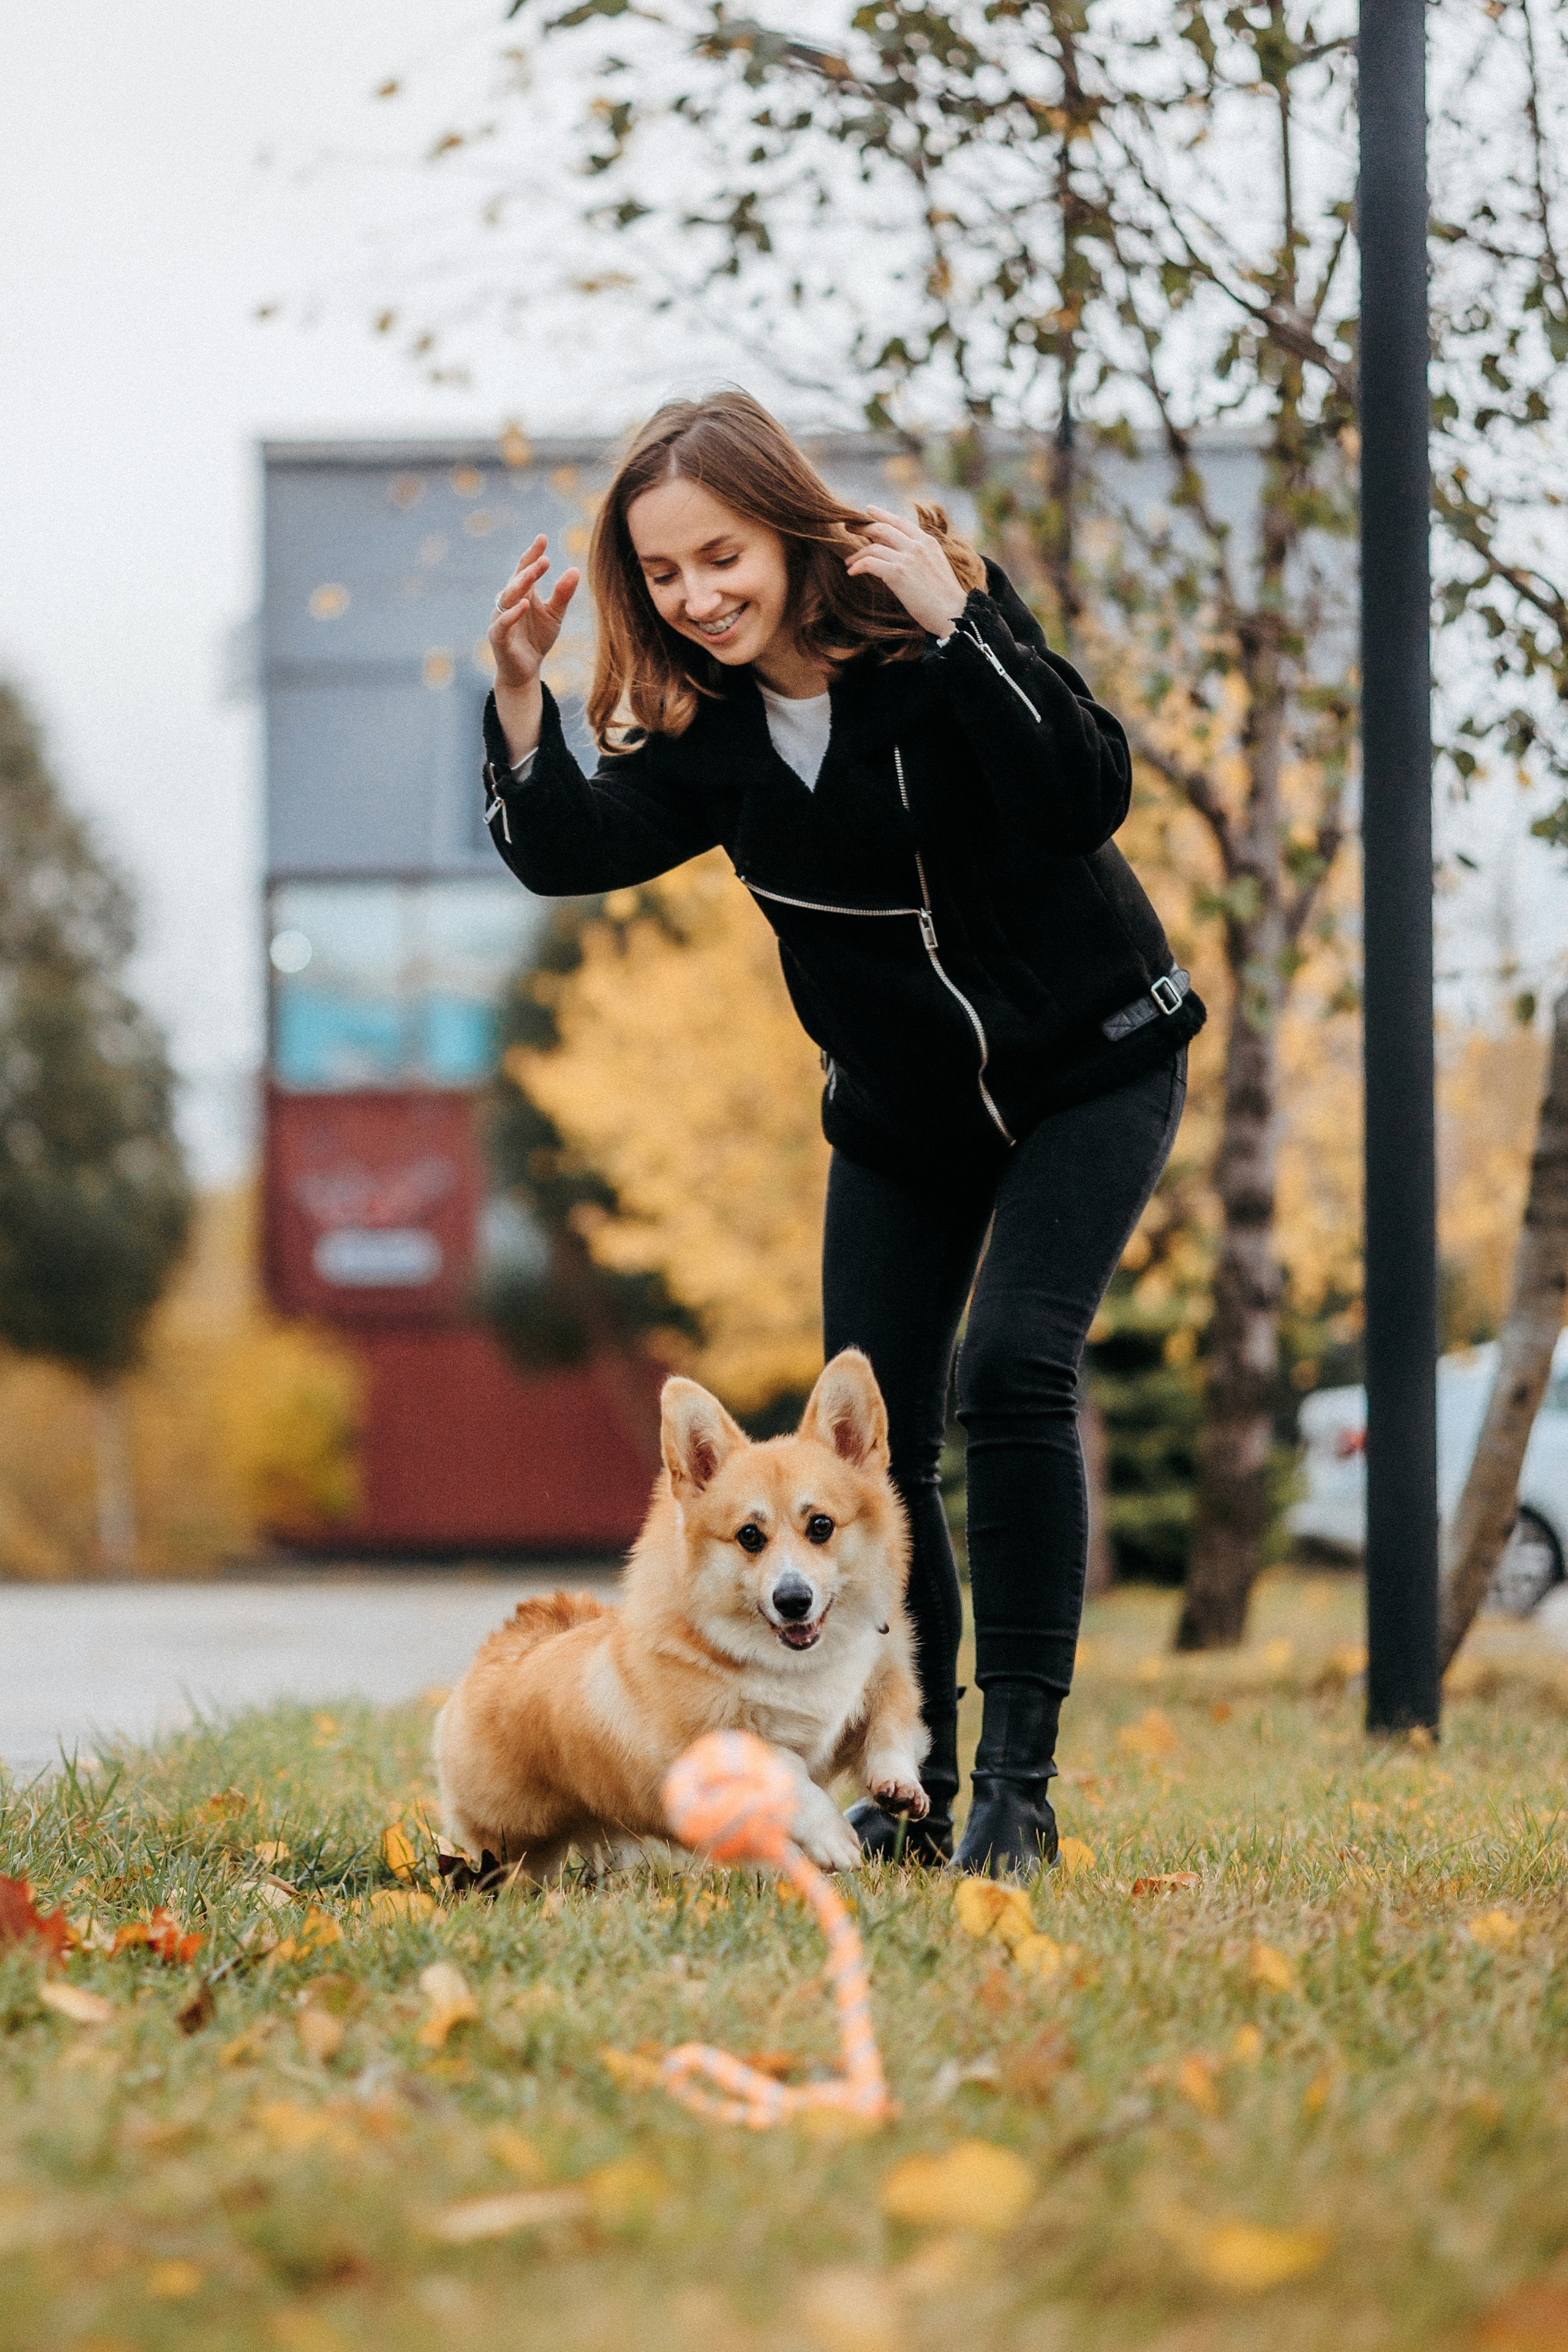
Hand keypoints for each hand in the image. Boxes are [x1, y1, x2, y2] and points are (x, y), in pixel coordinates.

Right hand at [487, 535, 579, 693]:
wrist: (526, 670)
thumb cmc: (537, 639)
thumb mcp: (555, 615)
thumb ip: (562, 594)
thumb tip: (575, 569)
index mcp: (522, 592)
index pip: (525, 568)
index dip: (533, 553)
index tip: (543, 538)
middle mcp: (508, 602)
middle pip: (516, 579)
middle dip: (529, 567)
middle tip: (543, 557)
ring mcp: (501, 618)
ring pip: (507, 597)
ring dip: (520, 584)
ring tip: (534, 573)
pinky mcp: (498, 637)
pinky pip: (503, 623)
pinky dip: (512, 613)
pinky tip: (525, 604)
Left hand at [844, 505, 967, 635]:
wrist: (953, 613)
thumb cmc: (944, 598)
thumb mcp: (935, 567)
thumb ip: (919, 556)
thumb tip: (897, 554)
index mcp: (927, 542)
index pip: (900, 521)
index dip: (882, 514)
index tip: (868, 510)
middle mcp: (917, 546)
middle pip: (882, 528)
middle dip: (862, 526)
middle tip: (848, 527)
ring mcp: (907, 558)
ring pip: (873, 547)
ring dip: (857, 554)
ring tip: (849, 562)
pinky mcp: (897, 573)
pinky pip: (869, 563)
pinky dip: (858, 566)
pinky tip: (852, 572)